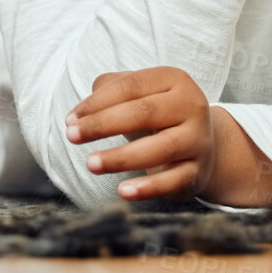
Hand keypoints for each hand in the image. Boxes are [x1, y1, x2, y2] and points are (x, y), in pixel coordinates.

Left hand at [66, 67, 215, 201]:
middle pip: (144, 113)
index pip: (130, 87)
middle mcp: (192, 107)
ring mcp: (198, 140)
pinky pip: (172, 181)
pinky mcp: (198, 172)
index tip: (70, 119)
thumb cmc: (158, 116)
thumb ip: (109, 91)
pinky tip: (123, 191)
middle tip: (71, 136)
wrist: (201, 147)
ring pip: (160, 149)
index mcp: (175, 80)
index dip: (96, 102)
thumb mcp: (139, 95)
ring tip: (91, 163)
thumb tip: (81, 112)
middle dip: (103, 125)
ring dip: (120, 157)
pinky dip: (148, 188)